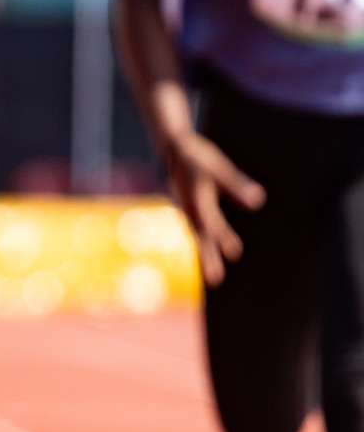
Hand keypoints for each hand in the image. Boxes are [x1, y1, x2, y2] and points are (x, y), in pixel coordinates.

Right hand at [163, 131, 265, 286]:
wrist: (172, 150)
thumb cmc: (198, 157)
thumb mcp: (218, 167)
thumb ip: (236, 185)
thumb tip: (258, 201)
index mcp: (194, 194)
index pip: (209, 218)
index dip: (221, 234)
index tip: (234, 253)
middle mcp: (187, 207)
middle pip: (200, 235)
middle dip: (207, 257)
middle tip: (215, 281)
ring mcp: (185, 213)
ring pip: (197, 238)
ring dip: (205, 257)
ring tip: (214, 280)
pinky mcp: (187, 215)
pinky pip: (196, 235)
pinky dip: (202, 249)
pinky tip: (210, 261)